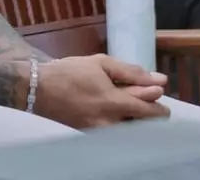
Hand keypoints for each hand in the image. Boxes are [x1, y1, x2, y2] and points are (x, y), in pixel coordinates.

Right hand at [33, 55, 169, 128]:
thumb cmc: (71, 72)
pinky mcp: (90, 136)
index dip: (159, 106)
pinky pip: (114, 133)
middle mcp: (108, 123)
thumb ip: (131, 72)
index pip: (148, 111)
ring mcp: (99, 133)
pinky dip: (121, 125)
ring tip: (133, 106)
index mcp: (113, 102)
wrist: (38, 89)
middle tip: (150, 103)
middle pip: (141, 126)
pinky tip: (119, 114)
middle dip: (151, 115)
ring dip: (136, 121)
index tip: (161, 97)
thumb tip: (158, 80)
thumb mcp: (101, 64)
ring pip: (128, 131)